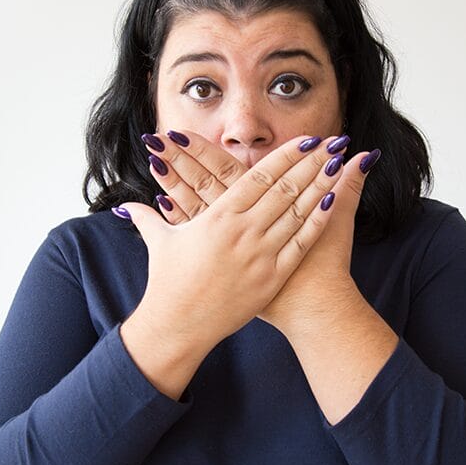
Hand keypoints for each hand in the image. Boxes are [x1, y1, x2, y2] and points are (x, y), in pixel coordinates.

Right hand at [116, 133, 346, 348]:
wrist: (178, 325)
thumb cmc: (168, 284)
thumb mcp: (160, 242)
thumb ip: (149, 217)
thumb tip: (126, 204)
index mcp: (218, 217)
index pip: (259, 177)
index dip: (285, 156)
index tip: (305, 140)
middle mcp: (242, 231)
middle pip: (285, 188)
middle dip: (311, 163)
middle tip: (332, 143)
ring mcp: (260, 255)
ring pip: (298, 212)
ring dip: (320, 186)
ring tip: (339, 165)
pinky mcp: (271, 278)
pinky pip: (300, 243)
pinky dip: (317, 221)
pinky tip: (332, 203)